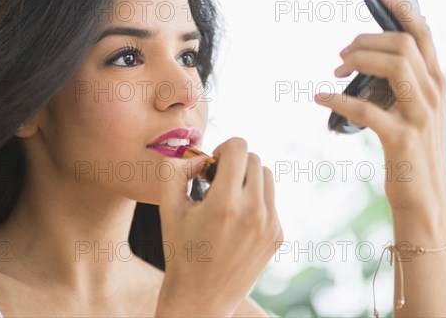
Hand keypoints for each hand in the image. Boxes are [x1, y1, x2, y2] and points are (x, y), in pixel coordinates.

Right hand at [156, 138, 282, 316]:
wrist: (200, 298)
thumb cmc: (181, 251)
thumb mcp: (167, 208)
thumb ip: (176, 171)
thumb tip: (200, 158)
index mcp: (226, 204)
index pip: (239, 147)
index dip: (223, 148)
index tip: (213, 165)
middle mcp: (254, 212)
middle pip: (255, 159)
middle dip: (235, 163)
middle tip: (217, 182)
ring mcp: (270, 225)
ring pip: (267, 177)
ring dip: (248, 178)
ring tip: (228, 197)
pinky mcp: (277, 236)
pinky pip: (270, 200)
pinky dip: (255, 199)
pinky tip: (236, 219)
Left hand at [315, 0, 445, 230]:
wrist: (422, 198)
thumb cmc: (409, 150)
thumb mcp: (411, 110)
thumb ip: (399, 82)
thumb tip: (366, 59)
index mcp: (434, 82)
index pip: (422, 33)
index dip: (402, 7)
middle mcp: (433, 94)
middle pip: (404, 44)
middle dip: (367, 40)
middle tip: (341, 55)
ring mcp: (420, 116)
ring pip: (396, 66)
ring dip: (360, 60)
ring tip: (335, 69)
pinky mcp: (402, 139)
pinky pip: (368, 110)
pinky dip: (339, 100)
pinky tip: (320, 98)